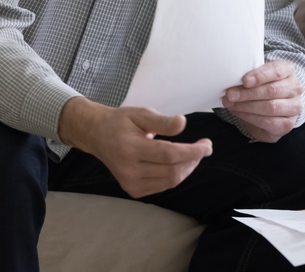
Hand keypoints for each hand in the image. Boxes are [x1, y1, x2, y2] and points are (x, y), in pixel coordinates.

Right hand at [58, 97, 211, 197]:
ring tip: (194, 154)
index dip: (193, 152)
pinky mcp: (133, 190)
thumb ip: (163, 121)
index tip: (208, 144)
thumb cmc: (121, 122)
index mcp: (131, 149)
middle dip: (194, 159)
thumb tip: (183, 124)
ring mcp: (130, 184)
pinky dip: (176, 175)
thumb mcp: (141, 114)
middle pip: (172, 171)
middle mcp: (129, 170)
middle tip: (204, 146)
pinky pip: (163, 186)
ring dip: (188, 168)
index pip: (169, 155)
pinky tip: (180, 163)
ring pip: (170, 181)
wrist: (97, 135)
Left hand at [222, 60, 303, 142]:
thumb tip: (230, 84)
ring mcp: (294, 107)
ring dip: (247, 106)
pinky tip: (239, 112)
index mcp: (288, 70)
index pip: (277, 71)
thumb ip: (248, 77)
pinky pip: (268, 121)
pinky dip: (250, 117)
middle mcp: (295, 88)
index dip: (260, 76)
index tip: (244, 80)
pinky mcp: (288, 123)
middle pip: (272, 90)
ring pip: (270, 107)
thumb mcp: (257, 77)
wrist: (272, 109)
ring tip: (231, 104)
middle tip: (230, 95)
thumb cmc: (262, 87)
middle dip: (248, 93)